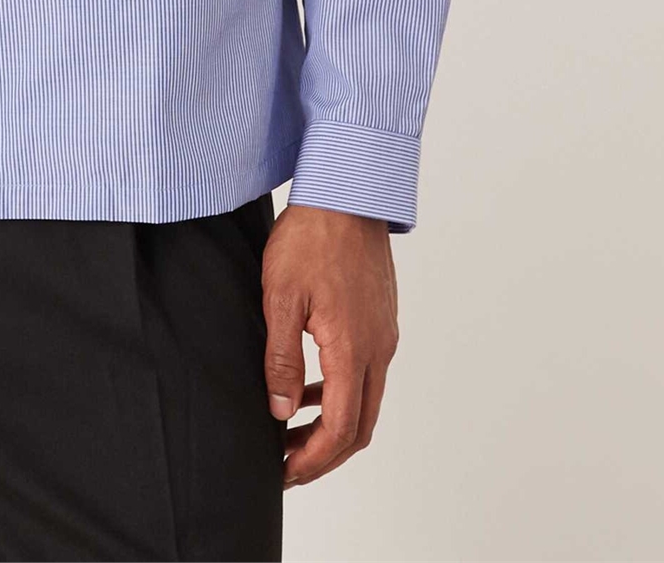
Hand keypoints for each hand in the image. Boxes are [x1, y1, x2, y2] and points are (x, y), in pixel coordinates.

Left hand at [261, 201, 398, 489]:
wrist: (347, 190)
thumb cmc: (311, 236)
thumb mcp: (280, 297)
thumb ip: (282, 358)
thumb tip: (281, 411)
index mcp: (354, 347)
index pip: (341, 428)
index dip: (313, 459)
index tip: (284, 472)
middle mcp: (378, 348)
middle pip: (360, 426)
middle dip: (324, 454)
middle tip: (287, 464)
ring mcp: (383, 334)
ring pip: (365, 401)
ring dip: (332, 425)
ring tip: (291, 431)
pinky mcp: (380, 320)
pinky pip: (366, 374)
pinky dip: (340, 394)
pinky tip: (309, 388)